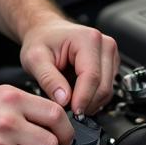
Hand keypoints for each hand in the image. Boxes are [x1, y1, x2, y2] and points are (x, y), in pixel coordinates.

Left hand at [0, 0, 119, 116]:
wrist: (45, 32)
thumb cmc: (41, 40)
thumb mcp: (35, 59)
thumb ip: (48, 79)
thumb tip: (64, 100)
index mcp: (88, 39)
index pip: (91, 77)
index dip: (82, 99)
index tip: (72, 112)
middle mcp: (104, 44)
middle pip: (104, 86)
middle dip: (87, 103)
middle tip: (68, 111)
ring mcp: (110, 54)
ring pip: (108, 91)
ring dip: (90, 102)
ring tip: (70, 101)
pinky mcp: (110, 65)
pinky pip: (106, 89)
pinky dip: (93, 98)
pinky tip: (77, 95)